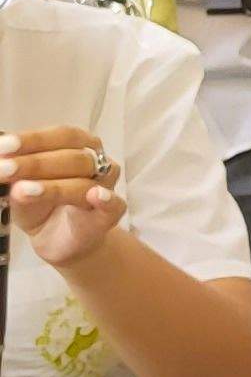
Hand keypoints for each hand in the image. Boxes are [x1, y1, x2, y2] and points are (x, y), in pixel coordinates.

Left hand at [0, 130, 126, 265]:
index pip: (61, 136)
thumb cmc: (39, 205)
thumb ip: (16, 177)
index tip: (4, 146)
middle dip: (35, 164)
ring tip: (24, 190)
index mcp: (77, 147)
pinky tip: (96, 195)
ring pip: (85, 183)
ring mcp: (105, 189)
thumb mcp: (19, 188)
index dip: (34, 139)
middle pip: (73, 158)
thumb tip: (3, 166)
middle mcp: (96, 164)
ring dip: (54, 186)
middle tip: (3, 169)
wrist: (57, 240)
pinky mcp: (109, 216)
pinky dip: (107, 200)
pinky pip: (115, 206)